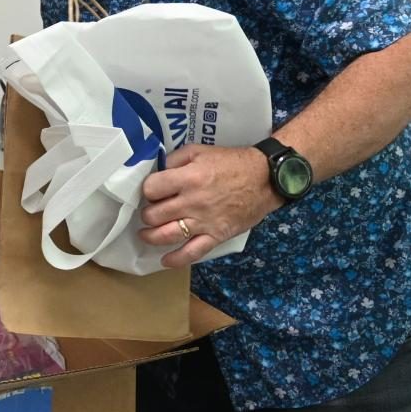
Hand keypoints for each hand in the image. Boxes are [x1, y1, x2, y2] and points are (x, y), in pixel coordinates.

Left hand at [138, 144, 279, 268]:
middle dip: (147, 213)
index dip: (147, 190)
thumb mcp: (199, 150)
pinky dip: (176, 259)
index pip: (151, 189)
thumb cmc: (231, 162)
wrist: (264, 179)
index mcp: (188, 178)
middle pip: (154, 215)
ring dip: (150, 236)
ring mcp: (204, 222)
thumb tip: (156, 172)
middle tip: (151, 211)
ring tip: (146, 234)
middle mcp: (192, 202)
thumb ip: (175, 160)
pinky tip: (165, 260)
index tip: (152, 191)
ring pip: (166, 235)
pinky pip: (192, 253)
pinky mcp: (216, 236)